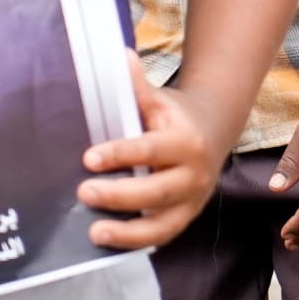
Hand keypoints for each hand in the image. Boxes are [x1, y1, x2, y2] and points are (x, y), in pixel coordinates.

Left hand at [80, 72, 225, 250]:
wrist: (215, 130)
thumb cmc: (176, 115)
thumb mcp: (160, 99)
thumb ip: (138, 86)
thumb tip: (119, 57)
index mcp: (187, 141)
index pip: (150, 151)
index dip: (120, 155)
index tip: (89, 158)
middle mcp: (195, 174)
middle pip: (156, 192)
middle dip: (119, 195)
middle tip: (84, 192)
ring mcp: (192, 201)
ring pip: (161, 224)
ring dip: (127, 231)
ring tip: (94, 231)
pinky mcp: (185, 218)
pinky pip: (161, 236)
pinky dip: (136, 242)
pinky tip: (110, 240)